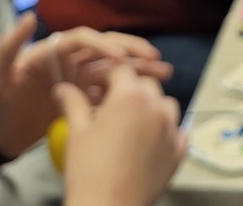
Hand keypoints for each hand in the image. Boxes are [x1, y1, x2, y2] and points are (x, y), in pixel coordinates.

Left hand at [0, 13, 172, 157]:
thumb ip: (8, 47)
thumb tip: (30, 16)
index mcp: (49, 52)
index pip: (83, 39)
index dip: (104, 44)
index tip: (121, 57)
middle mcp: (66, 62)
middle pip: (105, 49)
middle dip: (132, 51)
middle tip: (155, 59)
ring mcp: (75, 81)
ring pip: (112, 70)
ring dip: (137, 70)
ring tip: (164, 74)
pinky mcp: (79, 101)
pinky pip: (107, 93)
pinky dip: (126, 93)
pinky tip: (144, 98)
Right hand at [59, 65, 185, 205]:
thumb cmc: (89, 171)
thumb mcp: (77, 132)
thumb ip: (73, 103)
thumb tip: (64, 89)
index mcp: (130, 96)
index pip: (121, 70)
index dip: (107, 75)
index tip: (96, 86)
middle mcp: (156, 107)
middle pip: (146, 85)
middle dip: (129, 89)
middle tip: (110, 105)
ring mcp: (171, 129)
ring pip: (165, 105)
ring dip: (151, 107)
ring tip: (130, 122)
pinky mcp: (179, 151)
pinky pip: (178, 130)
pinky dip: (167, 130)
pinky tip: (150, 139)